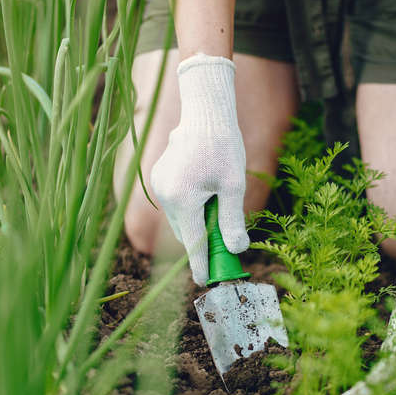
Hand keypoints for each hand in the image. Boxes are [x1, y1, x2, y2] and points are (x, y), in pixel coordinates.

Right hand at [151, 54, 248, 285]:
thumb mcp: (233, 186)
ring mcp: (159, 186)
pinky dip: (189, 208)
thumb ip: (232, 220)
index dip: (201, 264)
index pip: (193, 243)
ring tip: (216, 212)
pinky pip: (175, 203)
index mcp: (183, 200)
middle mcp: (165, 195)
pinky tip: (204, 194)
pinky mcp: (159, 177)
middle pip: (185, 233)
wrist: (204, 113)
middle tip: (223, 248)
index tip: (205, 281)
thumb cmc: (223, 146)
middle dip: (202, 242)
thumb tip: (236, 249)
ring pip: (179, 219)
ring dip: (196, 223)